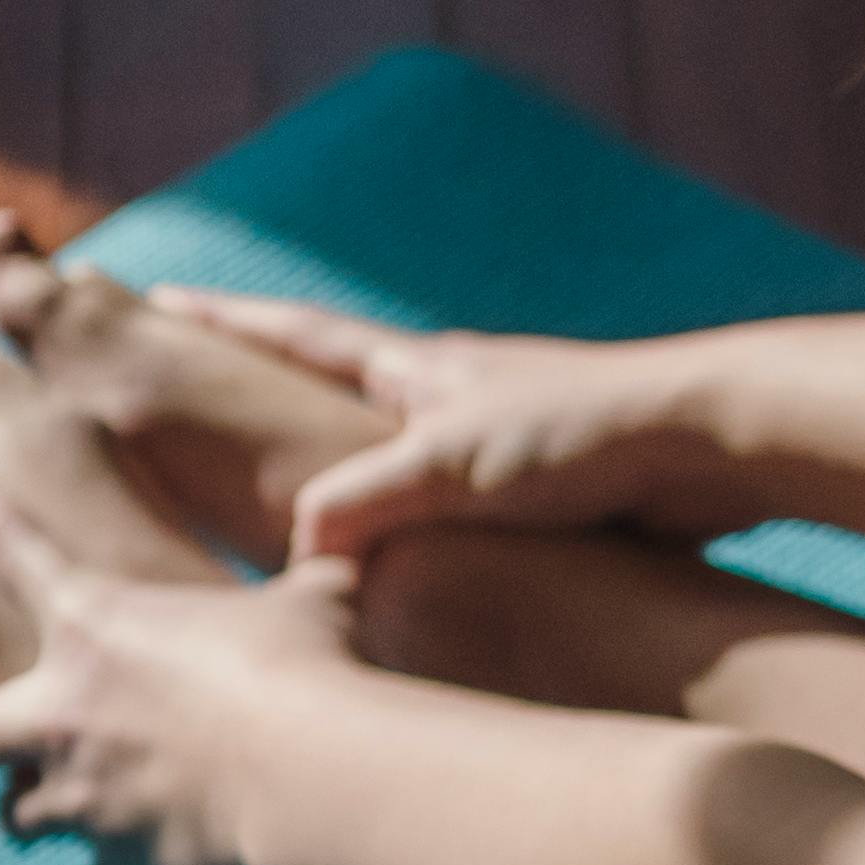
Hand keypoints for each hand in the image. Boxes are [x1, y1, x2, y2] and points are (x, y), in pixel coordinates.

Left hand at [0, 440, 367, 864]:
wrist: (311, 778)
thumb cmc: (310, 668)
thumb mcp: (317, 599)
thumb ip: (311, 580)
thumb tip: (352, 552)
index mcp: (95, 620)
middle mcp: (64, 711)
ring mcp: (85, 794)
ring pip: (14, 820)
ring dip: (38, 814)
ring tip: (76, 808)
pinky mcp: (126, 861)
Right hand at [137, 294, 735, 564]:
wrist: (712, 443)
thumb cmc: (584, 438)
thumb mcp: (448, 467)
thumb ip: (357, 505)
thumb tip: (295, 555)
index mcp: (419, 371)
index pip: (294, 335)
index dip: (222, 324)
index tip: (153, 300)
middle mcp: (456, 396)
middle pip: (339, 385)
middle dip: (272, 387)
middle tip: (205, 385)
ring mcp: (505, 442)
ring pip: (402, 454)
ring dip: (350, 464)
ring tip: (299, 490)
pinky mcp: (554, 494)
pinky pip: (462, 511)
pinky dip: (423, 527)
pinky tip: (419, 564)